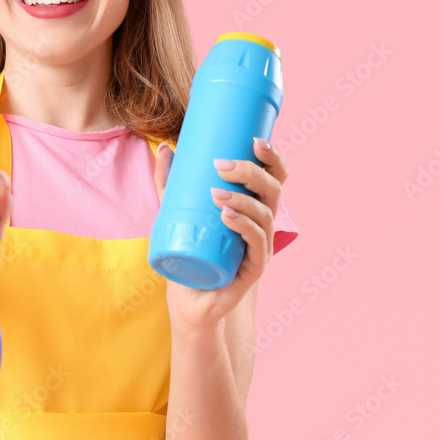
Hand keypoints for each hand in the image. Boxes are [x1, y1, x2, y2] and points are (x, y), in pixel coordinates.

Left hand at [153, 137, 289, 328]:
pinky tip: (228, 217)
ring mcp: (261, 247)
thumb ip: (170, 183)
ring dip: (243, 200)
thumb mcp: (175, 213)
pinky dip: (244, 227)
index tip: (255, 141)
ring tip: (216, 193)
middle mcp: (263, 225)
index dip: (273, 159)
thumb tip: (165, 148)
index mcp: (254, 208)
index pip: (275, 178)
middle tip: (222, 165)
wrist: (188, 299)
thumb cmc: (189, 253)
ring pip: (265, 216)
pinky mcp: (253, 269)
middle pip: (273, 191)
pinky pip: (256, 244)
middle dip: (251, 173)